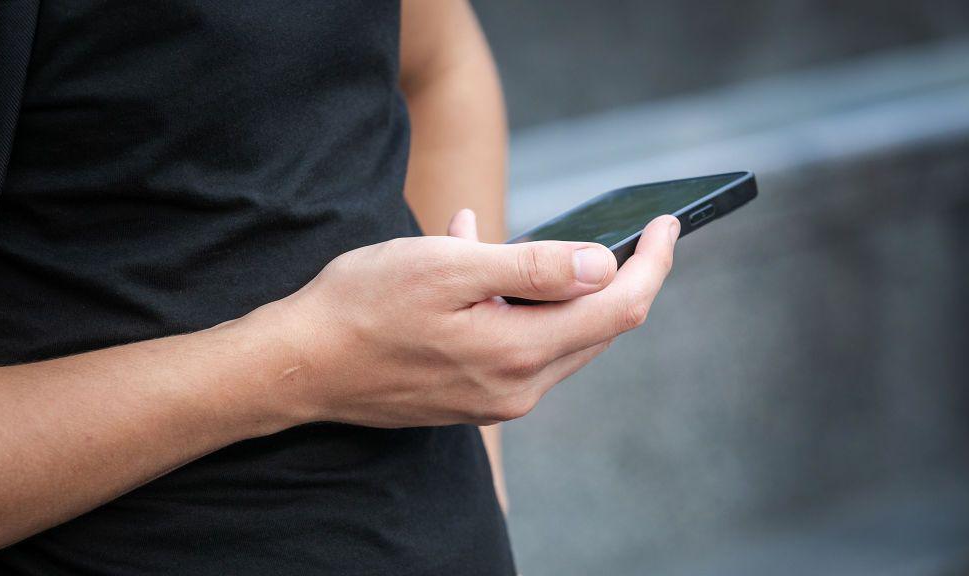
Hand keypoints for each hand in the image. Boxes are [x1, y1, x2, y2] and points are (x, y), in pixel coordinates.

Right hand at [252, 210, 679, 428]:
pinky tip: (483, 271)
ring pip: (561, 338)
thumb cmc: (364, 305)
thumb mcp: (448, 269)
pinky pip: (519, 346)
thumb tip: (602, 264)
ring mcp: (494, 398)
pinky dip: (523, 307)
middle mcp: (518, 387)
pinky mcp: (471, 398)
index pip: (620, 309)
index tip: (667, 224)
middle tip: (633, 234)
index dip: (653, 263)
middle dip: (622, 279)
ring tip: (534, 243)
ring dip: (564, 291)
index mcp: (520, 352)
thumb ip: (530, 269)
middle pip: (599, 329)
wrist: (301, 364)